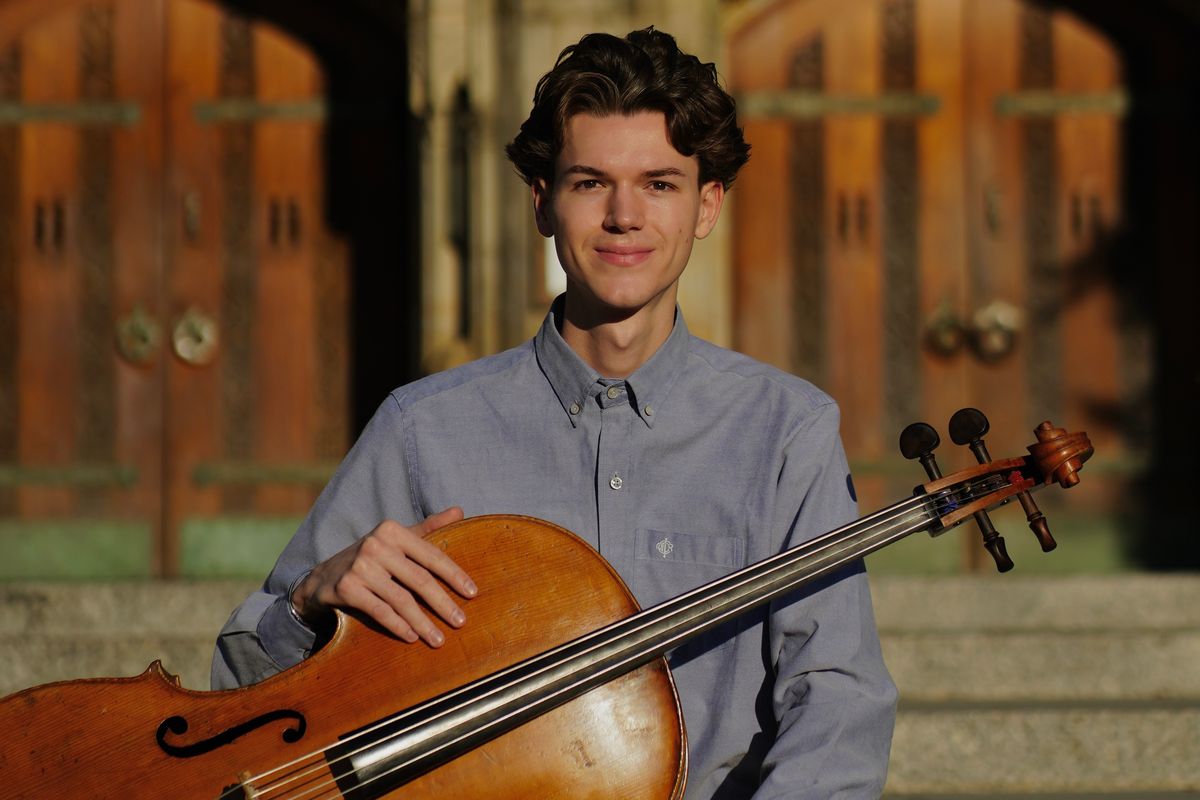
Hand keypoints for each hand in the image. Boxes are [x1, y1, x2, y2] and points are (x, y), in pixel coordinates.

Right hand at [290, 507, 476, 646]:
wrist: (323, 577)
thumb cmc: (371, 558)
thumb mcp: (397, 539)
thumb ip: (428, 527)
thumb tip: (460, 511)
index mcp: (392, 530)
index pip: (431, 554)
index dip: (454, 575)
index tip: (473, 593)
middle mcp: (375, 545)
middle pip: (419, 579)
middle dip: (443, 603)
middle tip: (461, 622)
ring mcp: (359, 567)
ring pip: (401, 599)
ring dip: (423, 622)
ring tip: (439, 639)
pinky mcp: (346, 588)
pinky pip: (380, 611)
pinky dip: (398, 625)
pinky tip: (412, 637)